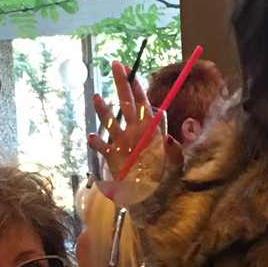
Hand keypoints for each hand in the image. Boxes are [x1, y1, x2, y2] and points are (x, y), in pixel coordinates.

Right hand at [86, 60, 181, 182]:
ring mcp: (121, 143)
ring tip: (97, 99)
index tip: (131, 72)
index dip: (137, 87)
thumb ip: (174, 154)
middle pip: (126, 103)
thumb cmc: (166, 182)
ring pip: (110, 122)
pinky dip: (95, 142)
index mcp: (150, 130)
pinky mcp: (112, 158)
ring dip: (104, 111)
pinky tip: (92, 137)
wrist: (152, 201)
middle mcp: (134, 132)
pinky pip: (101, 147)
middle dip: (121, 84)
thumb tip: (170, 139)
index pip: (143, 103)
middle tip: (115, 65)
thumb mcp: (175, 169)